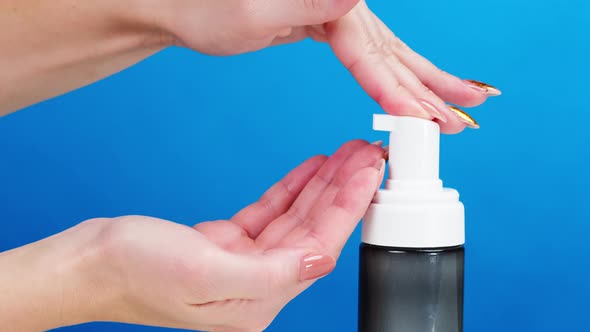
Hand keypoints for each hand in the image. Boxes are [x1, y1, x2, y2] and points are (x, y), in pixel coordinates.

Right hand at [0, 140, 384, 330]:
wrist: (87, 265)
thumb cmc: (133, 273)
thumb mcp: (203, 272)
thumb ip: (269, 271)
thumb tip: (320, 260)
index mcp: (257, 299)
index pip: (319, 247)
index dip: (348, 207)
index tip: (369, 173)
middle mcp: (257, 284)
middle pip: (314, 230)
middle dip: (343, 189)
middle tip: (368, 153)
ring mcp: (244, 262)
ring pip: (297, 218)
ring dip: (322, 184)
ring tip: (347, 154)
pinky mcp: (228, 243)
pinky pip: (271, 212)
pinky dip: (292, 189)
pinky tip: (311, 169)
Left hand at [151, 0, 500, 132]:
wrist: (181, 3)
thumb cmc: (205, 8)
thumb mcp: (252, 10)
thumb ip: (308, 3)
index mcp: (329, 0)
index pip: (371, 53)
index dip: (396, 90)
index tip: (422, 120)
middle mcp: (341, 2)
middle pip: (395, 50)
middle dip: (431, 87)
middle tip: (470, 113)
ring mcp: (337, 13)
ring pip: (390, 53)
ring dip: (425, 80)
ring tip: (463, 99)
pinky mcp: (328, 25)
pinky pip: (371, 55)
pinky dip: (395, 74)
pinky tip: (411, 83)